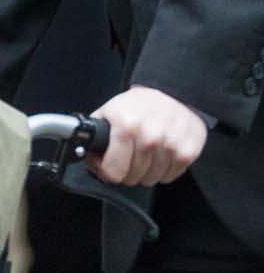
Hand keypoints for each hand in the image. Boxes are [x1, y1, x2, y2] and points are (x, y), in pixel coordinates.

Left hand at [89, 86, 209, 186]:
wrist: (173, 93)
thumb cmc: (136, 106)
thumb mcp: (107, 113)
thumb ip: (93, 136)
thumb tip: (85, 157)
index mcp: (126, 127)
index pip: (113, 171)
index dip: (106, 172)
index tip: (107, 165)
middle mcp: (150, 136)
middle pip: (132, 177)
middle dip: (125, 173)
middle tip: (127, 160)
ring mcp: (171, 145)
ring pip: (150, 179)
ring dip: (144, 173)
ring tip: (143, 156)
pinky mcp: (188, 151)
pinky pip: (169, 177)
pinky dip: (162, 171)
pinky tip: (159, 156)